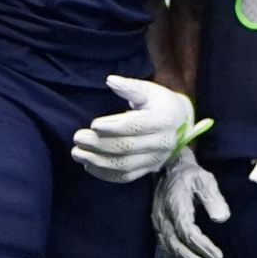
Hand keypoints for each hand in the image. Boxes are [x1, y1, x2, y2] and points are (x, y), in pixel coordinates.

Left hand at [68, 74, 202, 183]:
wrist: (179, 124)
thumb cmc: (159, 103)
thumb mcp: (149, 90)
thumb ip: (130, 87)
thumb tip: (110, 80)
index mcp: (165, 119)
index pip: (137, 126)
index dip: (114, 127)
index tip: (93, 125)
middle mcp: (163, 142)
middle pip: (127, 147)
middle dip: (99, 144)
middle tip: (77, 138)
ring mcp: (156, 159)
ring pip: (125, 165)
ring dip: (98, 161)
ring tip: (77, 153)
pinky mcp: (149, 170)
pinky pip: (125, 177)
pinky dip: (105, 174)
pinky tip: (88, 165)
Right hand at [153, 151, 231, 257]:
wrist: (168, 171)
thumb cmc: (190, 176)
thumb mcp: (205, 179)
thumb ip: (213, 197)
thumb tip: (222, 218)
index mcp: (175, 206)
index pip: (186, 232)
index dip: (202, 247)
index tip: (218, 256)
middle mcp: (163, 220)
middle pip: (176, 247)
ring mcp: (159, 228)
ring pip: (170, 254)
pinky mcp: (159, 233)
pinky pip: (165, 255)